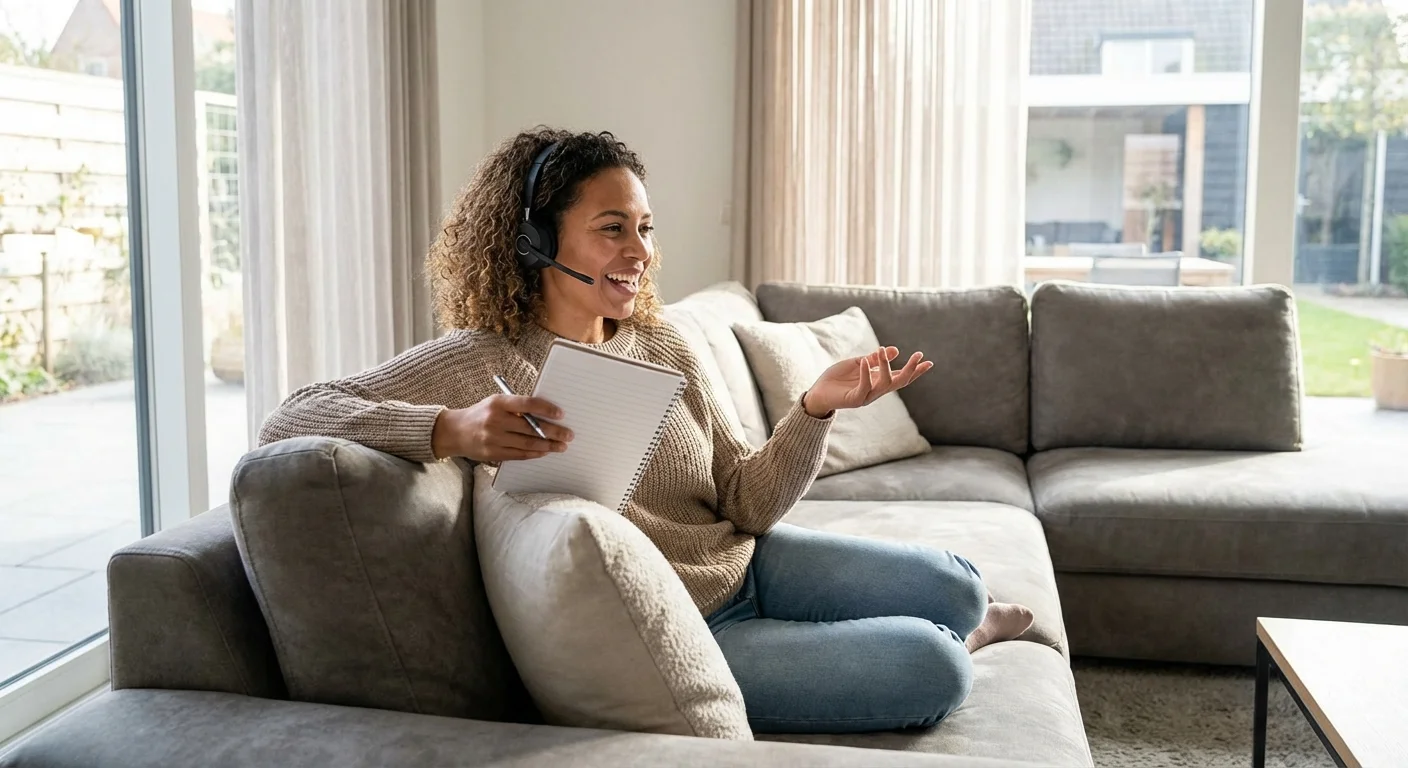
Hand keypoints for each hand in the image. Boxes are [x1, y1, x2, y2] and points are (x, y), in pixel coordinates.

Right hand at [432, 394, 572, 461]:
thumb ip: (517, 407)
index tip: (561, 414)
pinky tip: (545, 452)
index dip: (546, 409)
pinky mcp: (493, 454)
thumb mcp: (496, 403)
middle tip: (569, 435)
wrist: (455, 432)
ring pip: (527, 444)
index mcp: (498, 403)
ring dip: (548, 446)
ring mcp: (494, 439)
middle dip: (554, 432)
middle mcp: (495, 420)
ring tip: (561, 446)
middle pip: (531, 428)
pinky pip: (519, 455)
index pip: (527, 404)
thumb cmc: (481, 414)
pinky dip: (534, 454)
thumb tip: (546, 414)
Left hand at [802, 346, 932, 417]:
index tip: (929, 362)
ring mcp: (867, 396)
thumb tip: (895, 350)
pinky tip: (865, 361)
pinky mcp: (854, 399)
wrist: (818, 392)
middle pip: (900, 382)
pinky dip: (866, 373)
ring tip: (881, 350)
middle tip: (918, 356)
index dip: (915, 370)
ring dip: (885, 366)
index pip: (901, 376)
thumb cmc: (837, 379)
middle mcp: (876, 390)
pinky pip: (864, 387)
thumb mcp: (858, 364)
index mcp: (878, 381)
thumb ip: (875, 359)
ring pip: (885, 384)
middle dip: (911, 369)